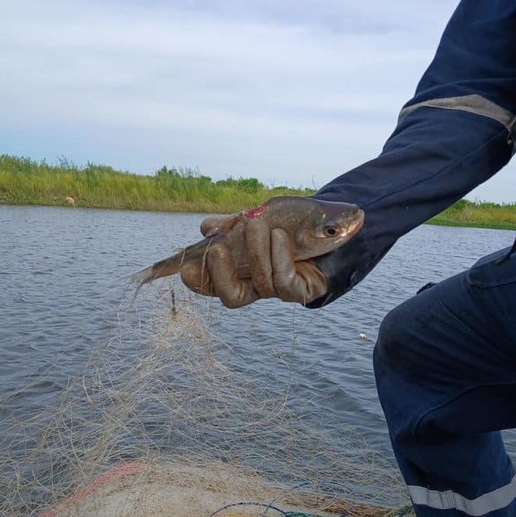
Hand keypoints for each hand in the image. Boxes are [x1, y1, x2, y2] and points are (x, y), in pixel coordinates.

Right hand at [179, 214, 327, 307]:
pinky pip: (284, 280)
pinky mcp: (302, 291)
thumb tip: (206, 229)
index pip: (214, 285)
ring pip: (261, 282)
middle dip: (222, 274)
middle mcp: (258, 287)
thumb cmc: (290, 225)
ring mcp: (280, 291)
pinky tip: (279, 236)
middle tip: (218, 247)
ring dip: (256, 251)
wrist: (329, 228)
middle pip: (232, 297)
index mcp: (241, 272)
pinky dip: (278, 256)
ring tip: (256, 223)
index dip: (199, 282)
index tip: (185, 268)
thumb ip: (233, 226)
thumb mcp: (258, 219)